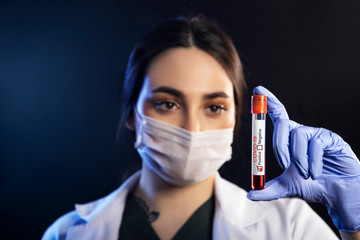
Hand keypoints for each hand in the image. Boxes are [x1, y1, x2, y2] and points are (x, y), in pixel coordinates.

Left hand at [247, 86, 359, 232]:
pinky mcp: (331, 138)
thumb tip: (250, 195)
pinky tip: (316, 173)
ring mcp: (316, 134)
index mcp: (288, 138)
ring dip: (299, 159)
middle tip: (284, 165)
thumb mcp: (287, 188)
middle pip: (283, 123)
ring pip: (299, 135)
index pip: (277, 115)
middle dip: (279, 145)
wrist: (337, 194)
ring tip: (305, 175)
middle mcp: (301, 132)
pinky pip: (316, 143)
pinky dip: (312, 161)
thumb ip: (269, 190)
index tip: (258, 90)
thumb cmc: (313, 185)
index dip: (268, 102)